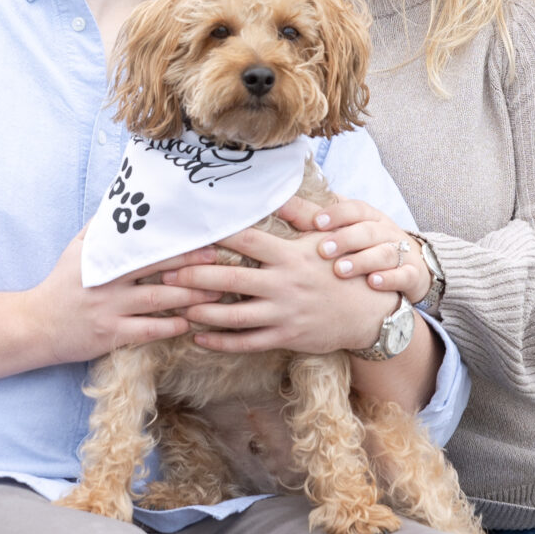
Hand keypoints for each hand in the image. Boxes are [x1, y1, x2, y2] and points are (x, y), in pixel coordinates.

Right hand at [27, 227, 212, 361]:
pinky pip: (147, 330)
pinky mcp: (110, 336)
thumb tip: (124, 200)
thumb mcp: (76, 250)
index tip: (203, 236)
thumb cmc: (60, 285)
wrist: (36, 325)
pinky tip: (190, 323)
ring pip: (158, 300)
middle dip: (192, 266)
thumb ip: (101, 228)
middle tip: (221, 262)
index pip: (146, 245)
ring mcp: (110, 310)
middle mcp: (108, 282)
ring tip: (217, 293)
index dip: (176, 241)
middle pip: (158, 270)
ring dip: (190, 297)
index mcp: (103, 258)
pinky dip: (170, 326)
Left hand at [179, 221, 399, 356]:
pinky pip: (246, 342)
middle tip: (165, 271)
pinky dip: (219, 341)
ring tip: (175, 305)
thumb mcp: (324, 240)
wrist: (369, 313)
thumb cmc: (341, 269)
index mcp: (290, 256)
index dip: (216, 235)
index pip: (246, 240)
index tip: (188, 230)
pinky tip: (198, 336)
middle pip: (230, 278)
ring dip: (201, 311)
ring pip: (233, 315)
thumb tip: (276, 191)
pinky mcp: (285, 338)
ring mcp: (283, 314)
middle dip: (195, 275)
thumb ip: (297, 218)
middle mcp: (284, 284)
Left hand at [274, 192, 430, 303]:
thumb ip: (317, 217)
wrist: (411, 266)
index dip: (336, 214)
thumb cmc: (368, 246)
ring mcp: (401, 252)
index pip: (354, 208)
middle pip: (368, 229)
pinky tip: (372, 283)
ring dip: (363, 260)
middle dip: (345, 239)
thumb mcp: (347, 228)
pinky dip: (389, 278)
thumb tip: (281, 203)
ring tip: (341, 270)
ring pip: (385, 251)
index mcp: (368, 216)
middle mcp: (385, 231)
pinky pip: (404, 274)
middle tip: (322, 250)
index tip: (316, 222)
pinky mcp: (411, 274)